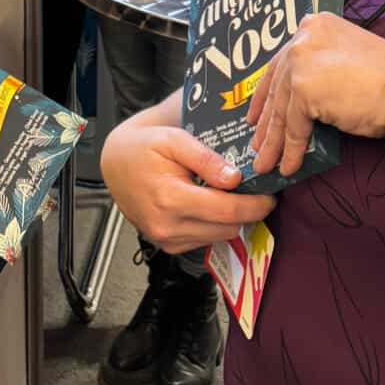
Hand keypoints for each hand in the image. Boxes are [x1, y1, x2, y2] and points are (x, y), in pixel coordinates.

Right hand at [101, 113, 273, 255]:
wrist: (115, 164)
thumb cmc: (144, 147)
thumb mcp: (174, 139)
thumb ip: (206, 158)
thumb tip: (235, 178)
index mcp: (170, 198)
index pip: (227, 211)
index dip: (255, 205)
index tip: (270, 195)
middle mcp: (167, 226)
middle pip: (227, 228)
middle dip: (245, 211)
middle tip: (250, 190)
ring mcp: (166, 239)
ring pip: (218, 237)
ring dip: (229, 219)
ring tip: (227, 194)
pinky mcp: (167, 245)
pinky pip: (203, 240)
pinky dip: (212, 225)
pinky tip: (207, 204)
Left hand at [247, 13, 384, 179]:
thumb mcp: (346, 59)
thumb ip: (320, 65)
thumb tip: (296, 97)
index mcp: (314, 25)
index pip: (282, 62)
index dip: (267, 93)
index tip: (256, 114)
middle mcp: (303, 36)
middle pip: (277, 86)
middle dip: (266, 121)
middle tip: (257, 144)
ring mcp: (302, 60)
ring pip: (282, 109)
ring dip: (274, 142)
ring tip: (266, 163)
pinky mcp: (304, 87)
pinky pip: (294, 126)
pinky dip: (292, 150)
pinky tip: (289, 166)